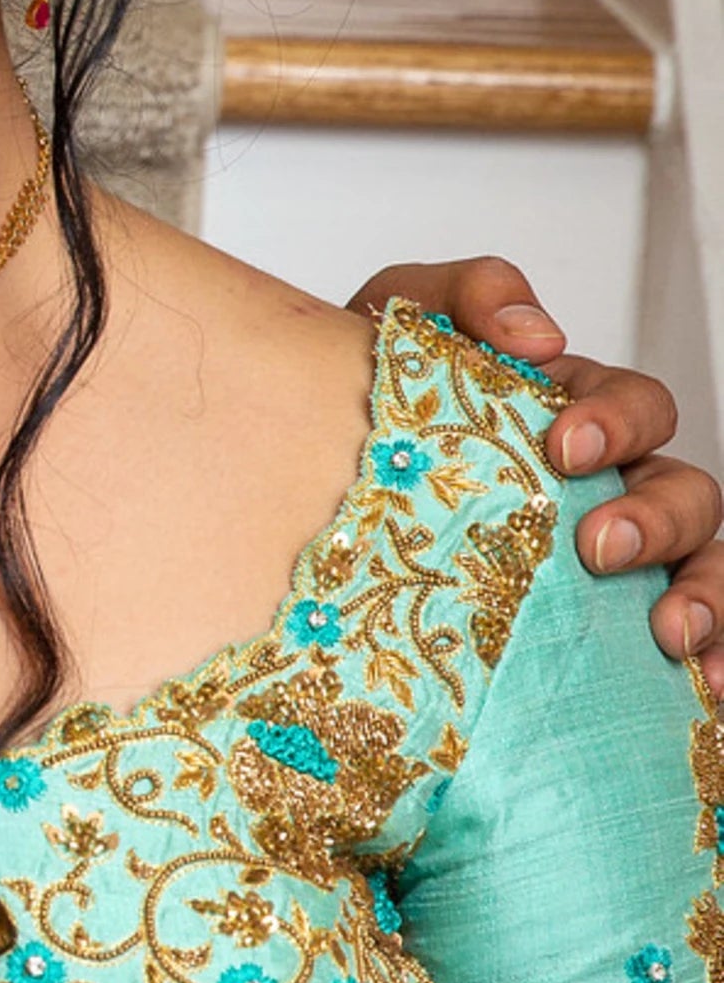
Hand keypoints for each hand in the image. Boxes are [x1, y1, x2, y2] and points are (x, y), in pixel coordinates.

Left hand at [356, 256, 722, 690]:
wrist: (300, 476)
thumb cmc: (369, 403)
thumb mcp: (403, 327)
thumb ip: (468, 295)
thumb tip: (539, 331)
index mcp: (578, 415)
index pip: (638, 409)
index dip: (618, 422)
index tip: (565, 447)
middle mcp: (613, 489)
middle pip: (684, 494)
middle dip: (657, 518)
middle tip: (597, 547)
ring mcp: (618, 565)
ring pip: (704, 569)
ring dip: (705, 597)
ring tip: (671, 635)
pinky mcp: (604, 632)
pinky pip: (687, 646)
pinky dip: (711, 663)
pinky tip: (701, 687)